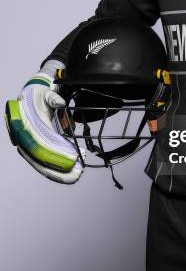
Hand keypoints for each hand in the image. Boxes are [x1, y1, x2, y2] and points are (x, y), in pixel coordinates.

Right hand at [5, 61, 84, 183]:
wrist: (29, 97)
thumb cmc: (38, 97)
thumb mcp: (45, 93)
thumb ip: (53, 98)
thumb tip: (61, 103)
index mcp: (25, 126)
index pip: (40, 144)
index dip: (55, 154)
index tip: (71, 159)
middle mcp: (24, 139)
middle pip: (41, 159)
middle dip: (59, 169)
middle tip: (77, 174)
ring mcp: (28, 146)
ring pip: (42, 164)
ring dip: (59, 172)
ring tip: (76, 176)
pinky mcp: (33, 150)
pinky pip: (42, 163)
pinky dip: (55, 170)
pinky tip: (68, 174)